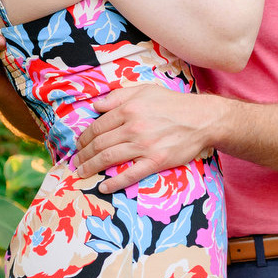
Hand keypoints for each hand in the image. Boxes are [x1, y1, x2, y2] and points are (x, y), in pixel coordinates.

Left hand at [75, 85, 211, 192]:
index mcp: (128, 109)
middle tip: (75, 162)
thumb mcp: (145, 90)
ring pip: (109, 159)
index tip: (79, 145)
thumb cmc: (172, 103)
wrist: (201, 118)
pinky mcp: (156, 161)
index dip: (84, 138)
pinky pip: (130, 175)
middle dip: (83, 155)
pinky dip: (114, 182)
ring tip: (81, 173)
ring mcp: (144, 146)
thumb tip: (95, 106)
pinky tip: (103, 186)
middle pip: (99, 144)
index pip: (98, 126)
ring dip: (91, 167)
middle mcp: (133, 127)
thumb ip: (118, 96)